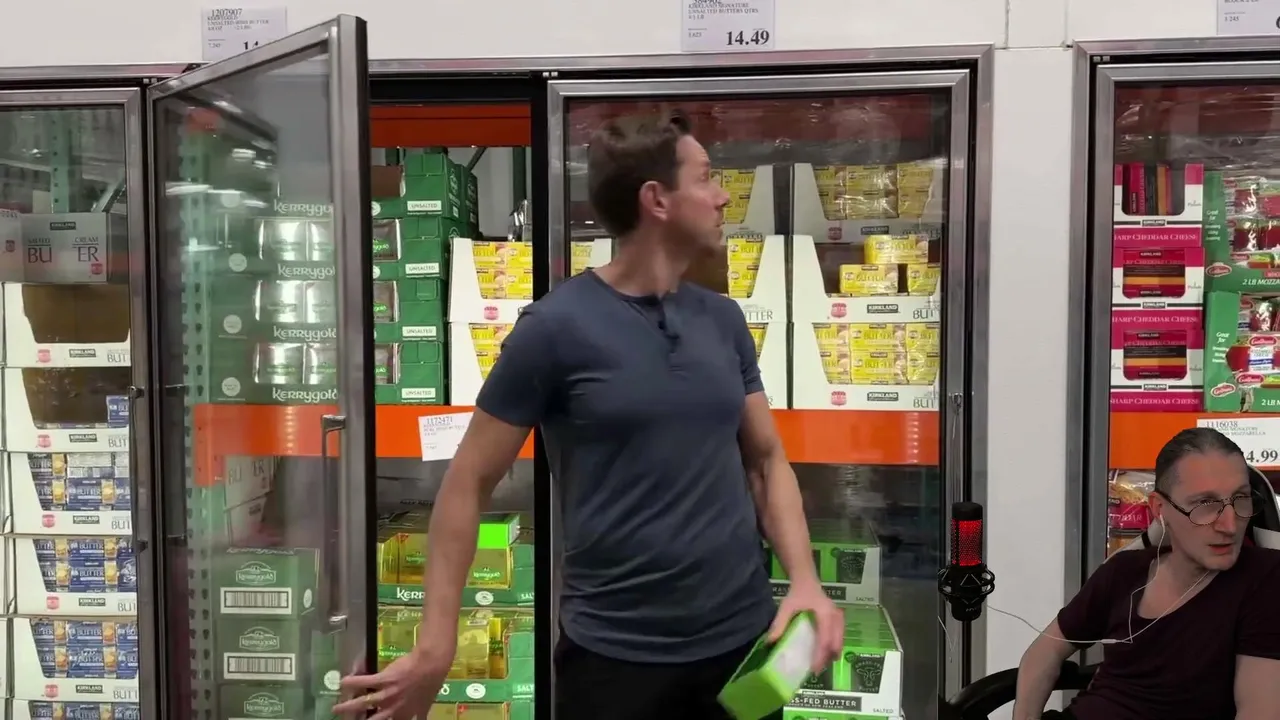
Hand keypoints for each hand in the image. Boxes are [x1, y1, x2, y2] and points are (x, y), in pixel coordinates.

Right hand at [333, 641, 453, 719]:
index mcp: (405, 714)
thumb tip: (422, 718)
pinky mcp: (384, 679)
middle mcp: (394, 707)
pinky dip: (353, 682)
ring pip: (364, 703)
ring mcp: (388, 693)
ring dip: (348, 707)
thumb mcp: (426, 703)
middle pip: (373, 719)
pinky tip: (342, 681)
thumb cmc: (430, 682)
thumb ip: (420, 713)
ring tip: (336, 709)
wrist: (431, 664)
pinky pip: (365, 682)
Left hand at [769, 580, 843, 672]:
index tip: (813, 668)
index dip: (820, 655)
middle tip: (816, 670)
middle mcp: (836, 617)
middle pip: (836, 643)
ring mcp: (839, 618)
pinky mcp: (839, 620)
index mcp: (825, 614)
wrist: (807, 580)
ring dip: (831, 654)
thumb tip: (770, 642)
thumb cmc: (798, 593)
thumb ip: (779, 623)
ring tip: (819, 664)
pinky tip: (823, 653)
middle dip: (827, 658)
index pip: (824, 639)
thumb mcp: (786, 606)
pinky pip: (839, 637)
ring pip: (839, 641)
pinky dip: (832, 647)